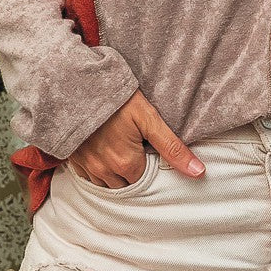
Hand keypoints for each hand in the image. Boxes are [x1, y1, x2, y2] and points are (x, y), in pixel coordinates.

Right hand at [64, 89, 205, 185]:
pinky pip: (87, 177)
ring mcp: (86, 167)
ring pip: (106, 184)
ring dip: (115, 174)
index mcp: (126, 163)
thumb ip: (172, 147)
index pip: (145, 182)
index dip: (150, 168)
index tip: (150, 153)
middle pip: (125, 186)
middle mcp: (104, 171)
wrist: (77, 85)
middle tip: (136, 150)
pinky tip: (102, 153)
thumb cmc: (116, 98)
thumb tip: (198, 171)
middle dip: (133, 174)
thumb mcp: (148, 117)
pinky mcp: (72, 160)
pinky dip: (96, 171)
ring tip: (120, 151)